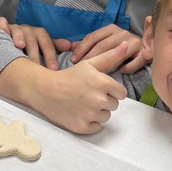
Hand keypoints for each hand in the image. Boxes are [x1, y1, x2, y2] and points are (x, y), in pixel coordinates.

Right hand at [0, 17, 71, 69]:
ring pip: (18, 31)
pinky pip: (2, 24)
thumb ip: (55, 46)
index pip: (47, 43)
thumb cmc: (32, 43)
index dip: (50, 56)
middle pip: (32, 40)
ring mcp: (15, 28)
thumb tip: (70, 46)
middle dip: (34, 54)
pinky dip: (2, 26)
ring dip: (19, 37)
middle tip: (36, 68)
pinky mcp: (3, 28)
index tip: (53, 69)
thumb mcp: (44, 44)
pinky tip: (3, 31)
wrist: (14, 36)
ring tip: (19, 46)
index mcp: (39, 34)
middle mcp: (28, 30)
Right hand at [0, 42, 128, 134]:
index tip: (100, 88)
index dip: (112, 90)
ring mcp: (90, 115)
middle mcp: (98, 100)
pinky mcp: (82, 127)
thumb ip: (110, 56)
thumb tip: (126, 43)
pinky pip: (96, 127)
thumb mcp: (89, 64)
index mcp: (102, 83)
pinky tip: (79, 113)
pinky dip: (90, 123)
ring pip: (106, 117)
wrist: (44, 90)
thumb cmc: (68, 76)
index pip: (122, 94)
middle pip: (114, 105)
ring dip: (97, 112)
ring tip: (83, 103)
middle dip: (104, 100)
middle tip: (88, 95)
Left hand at [70, 25, 149, 73]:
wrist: (146, 46)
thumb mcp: (104, 42)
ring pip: (118, 52)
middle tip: (82, 69)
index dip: (81, 48)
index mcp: (110, 29)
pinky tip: (122, 71)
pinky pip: (136, 60)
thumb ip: (88, 44)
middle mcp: (122, 33)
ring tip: (99, 73)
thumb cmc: (120, 47)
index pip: (92, 37)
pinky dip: (129, 66)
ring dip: (108, 63)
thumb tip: (69, 46)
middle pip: (103, 45)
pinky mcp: (145, 51)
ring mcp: (134, 41)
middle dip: (90, 57)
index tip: (73, 60)